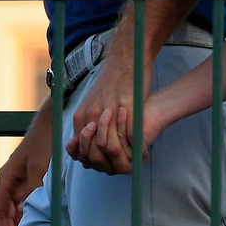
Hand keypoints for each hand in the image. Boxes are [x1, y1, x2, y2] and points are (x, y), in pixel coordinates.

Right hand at [0, 110, 52, 225]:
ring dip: (15, 223)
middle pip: (3, 211)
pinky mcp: (28, 182)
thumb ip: (33, 188)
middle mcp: (8, 181)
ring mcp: (17, 182)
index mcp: (5, 177)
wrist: (50, 126)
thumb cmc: (43, 145)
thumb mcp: (40, 167)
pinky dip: (23, 214)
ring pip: (12, 208)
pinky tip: (29, 224)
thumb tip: (25, 210)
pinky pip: (22, 202)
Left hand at [66, 43, 151, 171]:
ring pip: (113, 148)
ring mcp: (109, 113)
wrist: (125, 59)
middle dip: (109, 164)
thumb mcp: (93, 101)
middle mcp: (92, 115)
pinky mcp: (128, 109)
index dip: (95, 161)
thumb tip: (84, 143)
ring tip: (134, 161)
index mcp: (82, 114)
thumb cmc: (111, 82)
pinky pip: (131, 137)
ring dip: (125, 159)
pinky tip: (143, 152)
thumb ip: (88, 121)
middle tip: (122, 166)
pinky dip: (138, 149)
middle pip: (96, 152)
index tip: (107, 165)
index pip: (82, 150)